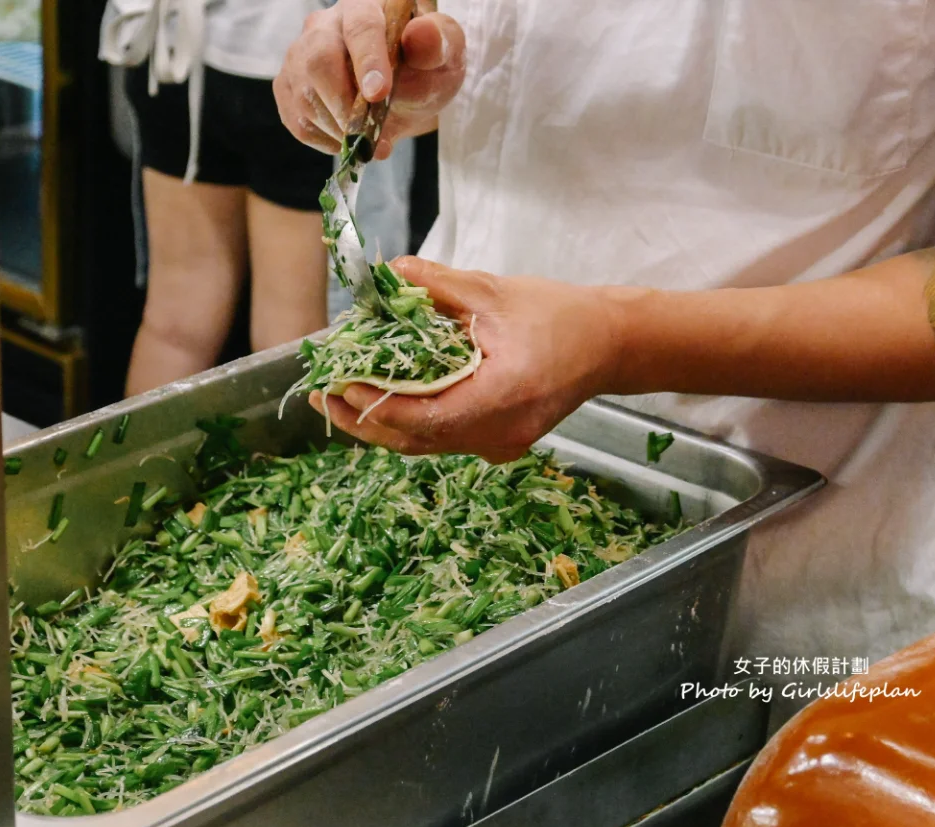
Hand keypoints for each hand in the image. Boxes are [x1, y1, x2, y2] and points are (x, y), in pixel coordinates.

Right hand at [274, 0, 465, 156]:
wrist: (408, 93)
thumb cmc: (425, 67)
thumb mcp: (445, 55)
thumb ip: (438, 43)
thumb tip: (421, 34)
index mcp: (364, 6)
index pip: (360, 27)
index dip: (368, 61)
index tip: (378, 94)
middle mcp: (324, 25)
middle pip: (318, 61)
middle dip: (345, 105)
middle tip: (370, 134)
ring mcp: (300, 56)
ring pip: (303, 95)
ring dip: (338, 129)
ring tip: (368, 139)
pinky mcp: (289, 87)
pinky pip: (297, 119)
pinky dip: (324, 140)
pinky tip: (348, 140)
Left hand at [308, 257, 633, 462]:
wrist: (611, 344)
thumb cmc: (560, 316)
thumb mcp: (496, 292)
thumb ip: (439, 284)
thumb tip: (389, 272)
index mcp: (500, 397)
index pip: (423, 418)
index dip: (376, 404)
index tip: (340, 383)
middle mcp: (497, 433)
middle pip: (416, 441)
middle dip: (364, 420)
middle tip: (322, 395)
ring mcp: (499, 445)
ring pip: (427, 446)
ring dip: (382, 425)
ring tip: (340, 400)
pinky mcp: (499, 442)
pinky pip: (444, 440)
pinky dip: (410, 424)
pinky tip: (384, 402)